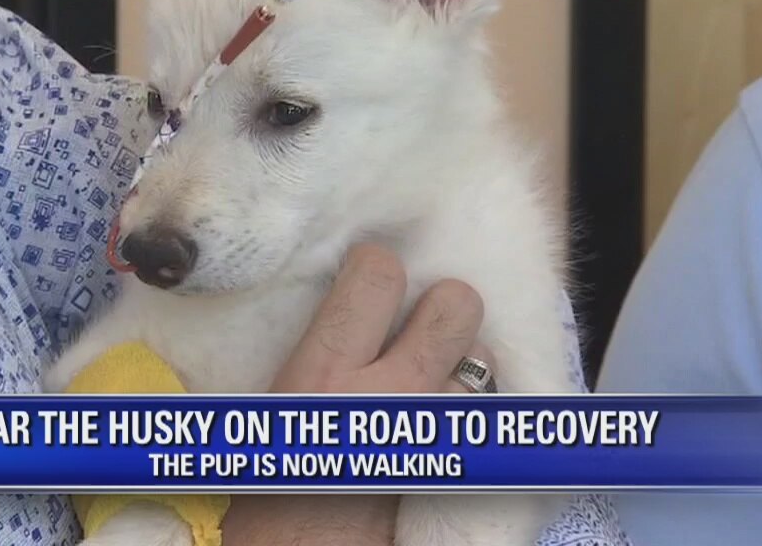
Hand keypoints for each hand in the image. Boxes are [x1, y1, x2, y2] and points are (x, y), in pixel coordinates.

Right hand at [222, 243, 494, 544]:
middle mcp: (390, 393)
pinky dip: (475, 409)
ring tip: (432, 383)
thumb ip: (317, 357)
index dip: (378, 270)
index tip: (370, 285)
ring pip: (483, 357)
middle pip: (457, 304)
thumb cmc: (275, 490)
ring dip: (463, 364)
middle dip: (445, 308)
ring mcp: (433, 429)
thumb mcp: (273, 411)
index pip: (378, 273)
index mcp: (325, 372)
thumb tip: (346, 310)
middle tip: (420, 327)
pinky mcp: (460, 463)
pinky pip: (489, 411)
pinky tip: (447, 424)